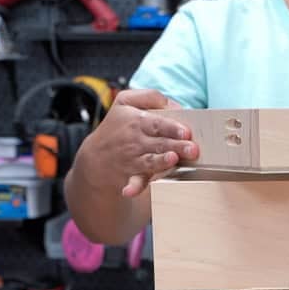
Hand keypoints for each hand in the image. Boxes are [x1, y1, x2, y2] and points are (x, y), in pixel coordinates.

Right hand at [72, 88, 199, 198]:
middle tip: (192, 149)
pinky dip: (132, 186)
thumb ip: (151, 98)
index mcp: (135, 119)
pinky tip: (130, 191)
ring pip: (150, 160)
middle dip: (176, 145)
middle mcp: (135, 139)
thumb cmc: (118, 125)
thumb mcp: (126, 101)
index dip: (171, 127)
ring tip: (173, 159)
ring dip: (161, 161)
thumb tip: (176, 106)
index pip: (156, 123)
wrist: (96, 156)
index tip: (185, 131)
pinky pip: (134, 181)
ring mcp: (133, 158)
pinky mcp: (133, 174)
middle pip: (159, 142)